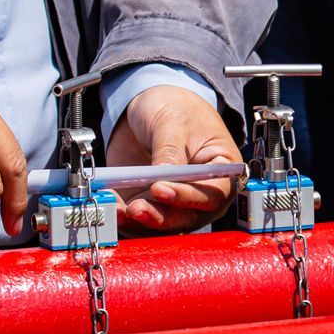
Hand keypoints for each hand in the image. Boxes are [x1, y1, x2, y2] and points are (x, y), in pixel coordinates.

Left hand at [105, 84, 241, 234]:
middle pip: (187, 217)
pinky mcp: (149, 205)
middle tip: (137, 207)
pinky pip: (139, 221)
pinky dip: (123, 219)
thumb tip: (163, 176)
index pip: (212, 194)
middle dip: (161, 216)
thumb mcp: (173, 122)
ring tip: (120, 211)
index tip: (160, 188)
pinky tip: (111, 209)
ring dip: (140, 223)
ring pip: (162, 225)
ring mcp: (174, 203)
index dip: (187, 197)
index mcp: (221, 171)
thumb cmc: (175, 108)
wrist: (151, 107)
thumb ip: (169, 151)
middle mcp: (201, 194)